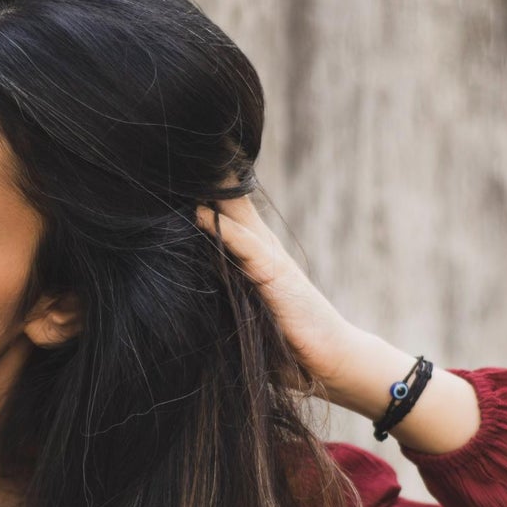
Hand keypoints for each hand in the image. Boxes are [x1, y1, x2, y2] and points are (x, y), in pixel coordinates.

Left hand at [198, 184, 483, 449]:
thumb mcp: (247, 311)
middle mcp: (261, 249)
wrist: (330, 360)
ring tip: (185, 163)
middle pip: (229, 201)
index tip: (175, 164)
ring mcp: (270, 261)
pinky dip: (224, 230)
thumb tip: (185, 286)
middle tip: (177, 146)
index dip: (203, 188)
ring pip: (235, 214)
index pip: (224, 211)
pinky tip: (201, 213)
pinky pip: (246, 248)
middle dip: (207, 174)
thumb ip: (223, 292)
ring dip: (211, 189)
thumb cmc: (287, 341)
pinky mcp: (277, 278)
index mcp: (252, 254)